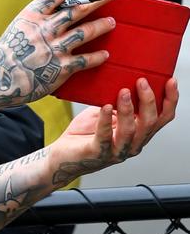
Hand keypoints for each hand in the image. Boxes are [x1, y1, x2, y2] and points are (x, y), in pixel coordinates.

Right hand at [0, 0, 123, 102]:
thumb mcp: (20, 26)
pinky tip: (105, 54)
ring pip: (85, 32)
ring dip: (102, 25)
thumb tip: (67, 6)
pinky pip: (84, 60)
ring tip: (112, 22)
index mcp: (32, 14)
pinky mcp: (59, 69)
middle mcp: (44, 29)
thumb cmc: (9, 51)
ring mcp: (53, 49)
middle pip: (79, 8)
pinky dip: (96, 56)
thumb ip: (41, 16)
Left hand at [50, 76, 178, 184]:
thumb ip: (118, 101)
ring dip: (128, 109)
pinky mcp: (97, 153)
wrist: (62, 156)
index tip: (170, 81)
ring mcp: (116, 151)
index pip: (163, 118)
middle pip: (150, 123)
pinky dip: (106, 120)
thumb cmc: (85, 134)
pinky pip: (104, 136)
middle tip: (141, 81)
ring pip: (131, 131)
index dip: (170, 100)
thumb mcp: (106, 112)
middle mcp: (132, 144)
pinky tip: (105, 106)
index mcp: (139, 134)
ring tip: (123, 91)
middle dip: (148, 101)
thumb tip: (125, 77)